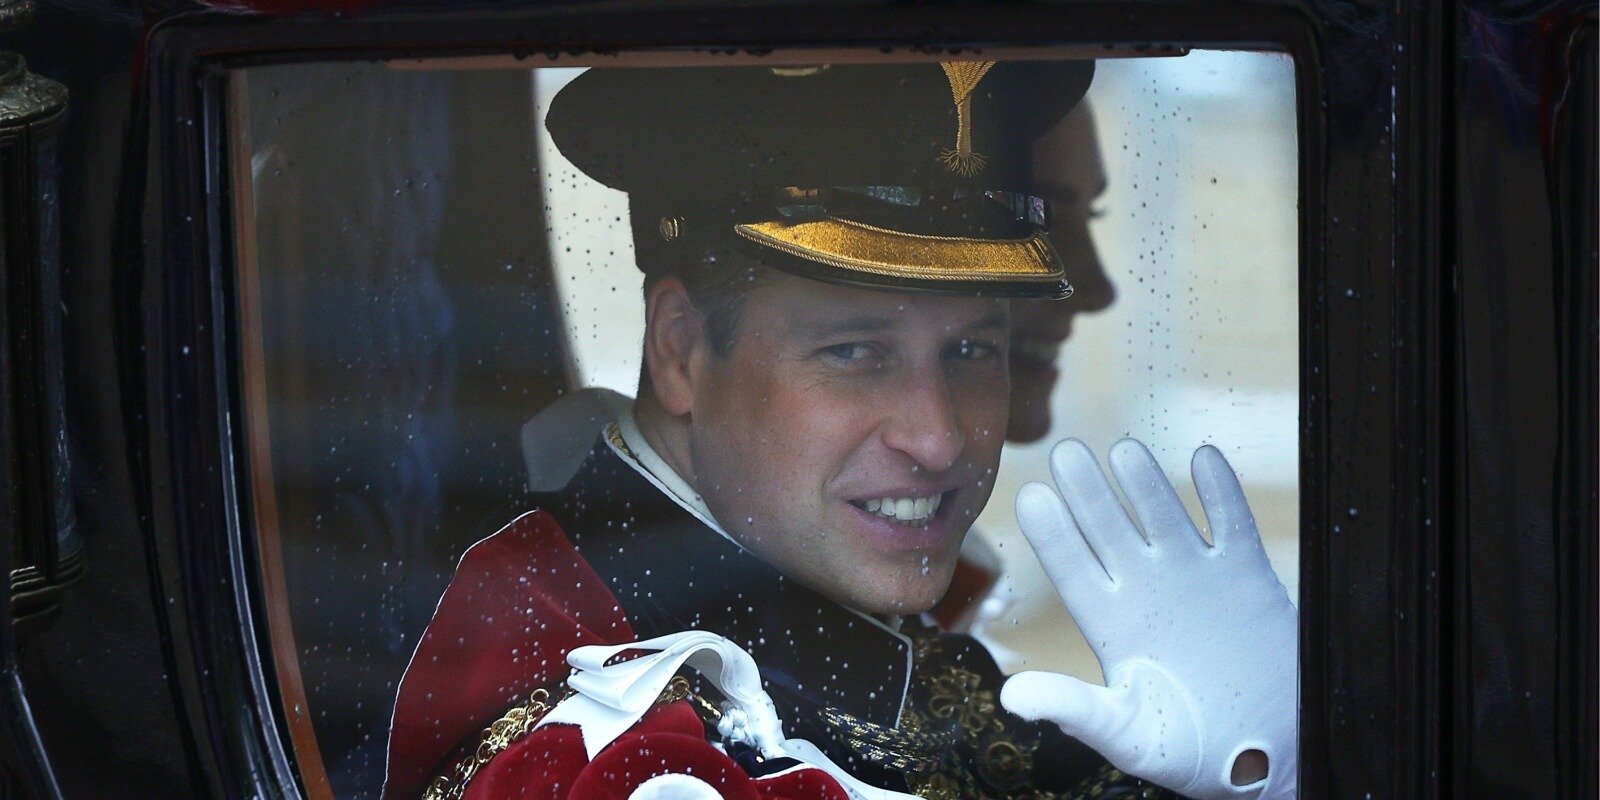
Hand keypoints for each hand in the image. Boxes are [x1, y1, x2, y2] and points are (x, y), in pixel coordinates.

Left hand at [999, 439, 1296, 799]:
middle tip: (1065, 453)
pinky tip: (1204, 457)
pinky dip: (1220, 492)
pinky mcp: (1246, 575)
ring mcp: (1195, 577)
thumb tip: (1011, 698)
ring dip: (1147, 484)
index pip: (1071, 568)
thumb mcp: (1128, 734)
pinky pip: (1230, 523)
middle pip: (1109, 528)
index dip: (1052, 534)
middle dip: (1088, 493)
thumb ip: (1075, 710)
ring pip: (1164, 516)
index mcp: (1110, 624)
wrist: (1273, 754)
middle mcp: (1146, 590)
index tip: (1030, 496)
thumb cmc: (1194, 751)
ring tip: (1125, 451)